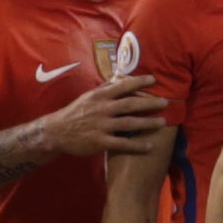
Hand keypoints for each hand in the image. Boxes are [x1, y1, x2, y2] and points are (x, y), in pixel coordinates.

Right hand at [42, 75, 165, 159]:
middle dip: (149, 103)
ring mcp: (101, 126)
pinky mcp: (100, 142)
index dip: (139, 82)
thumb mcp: (88, 96)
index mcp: (100, 96)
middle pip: (130, 104)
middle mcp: (102, 109)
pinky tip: (149, 146)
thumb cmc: (75, 112)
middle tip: (165, 102)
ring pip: (129, 124)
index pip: (122, 86)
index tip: (154, 79)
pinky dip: (137, 145)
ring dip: (147, 123)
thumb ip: (105, 88)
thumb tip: (120, 76)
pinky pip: (122, 144)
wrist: (57, 132)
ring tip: (162, 123)